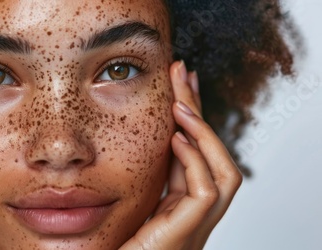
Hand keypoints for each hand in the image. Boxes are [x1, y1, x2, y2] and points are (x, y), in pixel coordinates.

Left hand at [120, 61, 242, 249]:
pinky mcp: (187, 232)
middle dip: (199, 112)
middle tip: (184, 73)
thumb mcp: (126, 197)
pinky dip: (197, 161)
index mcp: (178, 204)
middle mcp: (193, 213)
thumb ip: (136, 174)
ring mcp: (195, 225)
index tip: (180, 85)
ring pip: (224, 173)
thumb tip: (129, 136)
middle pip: (212, 155)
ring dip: (204, 133)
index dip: (191, 118)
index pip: (194, 153)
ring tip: (180, 103)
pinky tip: (176, 138)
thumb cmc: (108, 242)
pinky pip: (206, 192)